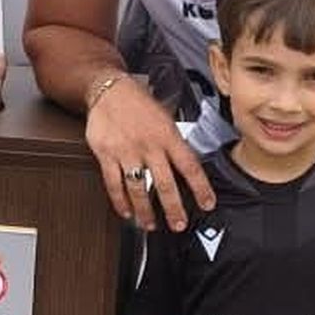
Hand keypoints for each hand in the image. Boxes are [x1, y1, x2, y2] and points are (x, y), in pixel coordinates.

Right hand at [86, 76, 215, 233]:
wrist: (110, 90)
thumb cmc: (139, 104)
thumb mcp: (165, 118)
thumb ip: (174, 143)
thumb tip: (188, 167)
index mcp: (168, 136)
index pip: (190, 166)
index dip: (201, 188)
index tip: (207, 204)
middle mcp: (149, 146)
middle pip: (164, 183)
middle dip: (173, 208)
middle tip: (179, 225)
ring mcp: (127, 151)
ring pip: (138, 188)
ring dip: (145, 211)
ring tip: (149, 224)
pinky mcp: (106, 154)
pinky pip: (113, 184)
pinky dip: (120, 201)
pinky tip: (126, 211)